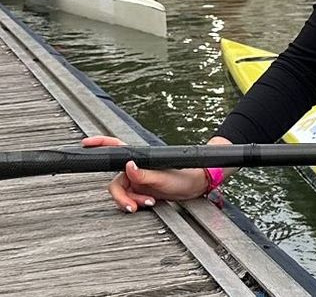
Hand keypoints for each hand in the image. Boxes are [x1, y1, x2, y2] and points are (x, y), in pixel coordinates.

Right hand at [82, 135, 209, 212]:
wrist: (196, 187)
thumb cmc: (185, 176)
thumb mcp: (165, 177)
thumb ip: (145, 174)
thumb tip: (128, 166)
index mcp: (141, 159)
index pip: (117, 148)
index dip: (100, 145)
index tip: (86, 144)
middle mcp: (136, 169)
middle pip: (116, 183)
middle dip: (122, 196)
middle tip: (131, 205)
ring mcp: (138, 180)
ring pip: (122, 193)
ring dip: (130, 201)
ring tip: (146, 203)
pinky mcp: (141, 191)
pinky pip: (130, 199)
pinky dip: (135, 203)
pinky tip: (147, 203)